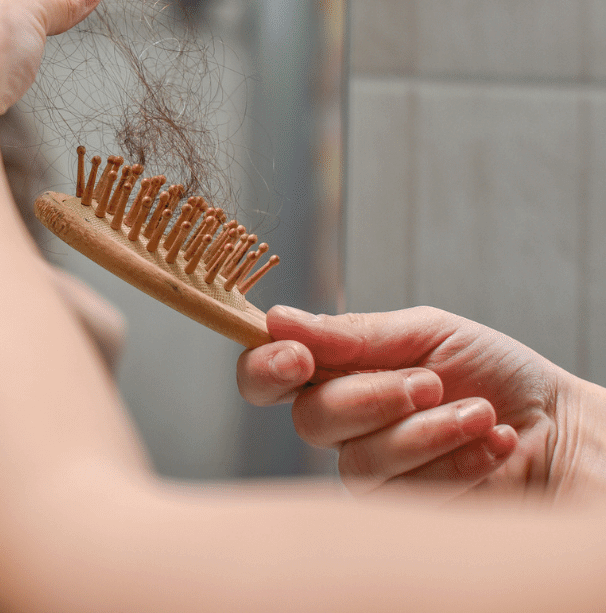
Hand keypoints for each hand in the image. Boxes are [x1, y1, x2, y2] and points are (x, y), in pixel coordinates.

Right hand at [237, 305, 602, 499]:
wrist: (562, 427)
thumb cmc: (495, 373)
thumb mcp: (426, 332)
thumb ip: (353, 333)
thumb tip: (278, 318)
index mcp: (337, 371)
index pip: (266, 375)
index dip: (265, 368)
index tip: (298, 357)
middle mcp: (344, 423)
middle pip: (310, 420)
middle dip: (374, 397)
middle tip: (430, 382)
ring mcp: (372, 468)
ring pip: (358, 460)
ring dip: (427, 432)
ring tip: (478, 413)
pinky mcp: (404, 509)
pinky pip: (404, 491)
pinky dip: (456, 460)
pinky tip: (491, 445)